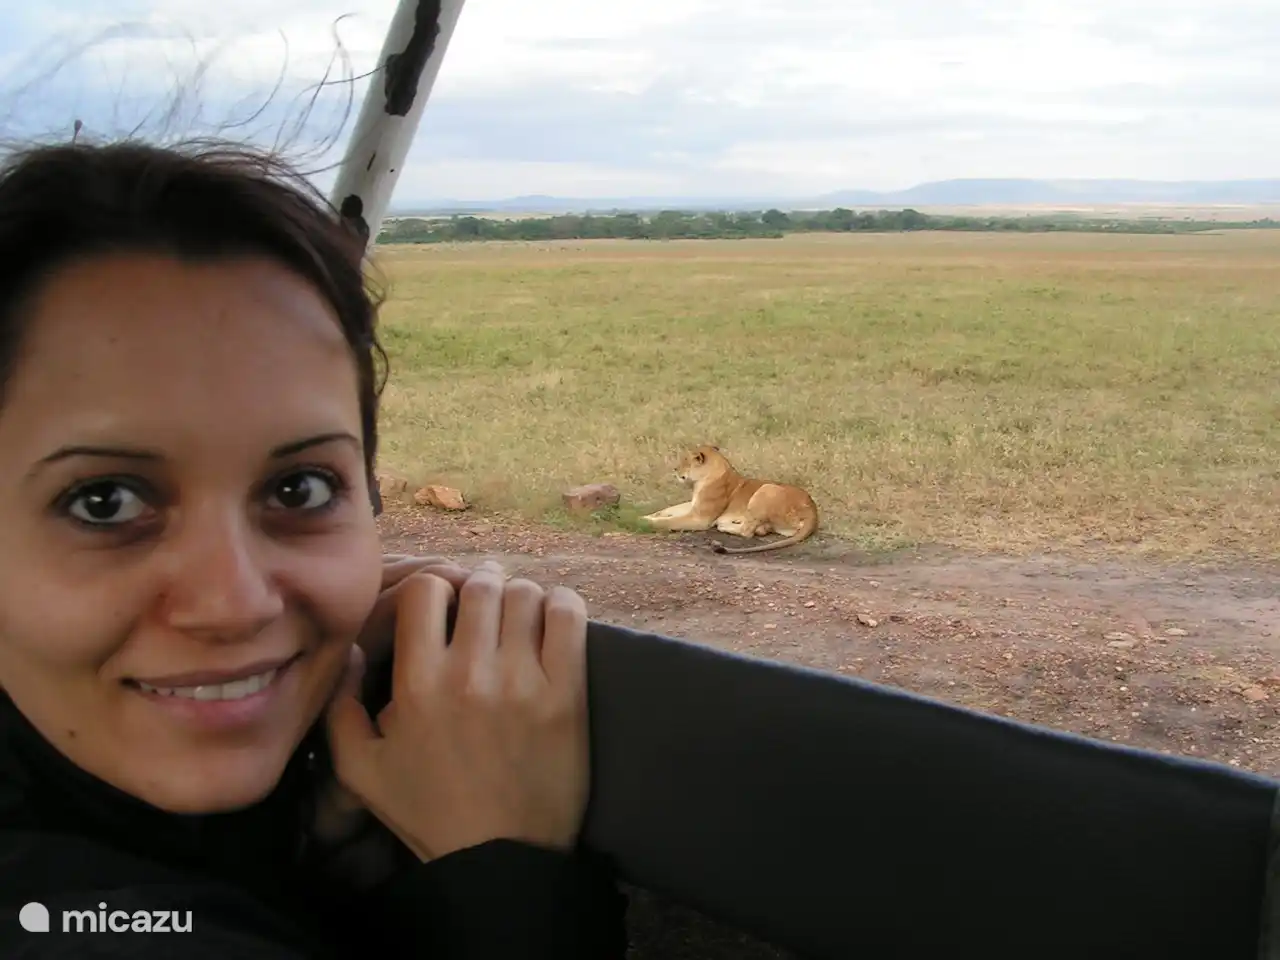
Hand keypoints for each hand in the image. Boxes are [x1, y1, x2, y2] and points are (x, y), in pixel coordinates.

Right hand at [325, 560, 590, 861]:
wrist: (500, 858)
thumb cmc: (430, 813)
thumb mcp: (361, 769)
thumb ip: (339, 708)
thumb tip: (350, 651)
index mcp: (418, 685)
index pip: (427, 590)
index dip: (436, 590)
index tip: (446, 607)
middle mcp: (469, 674)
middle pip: (480, 585)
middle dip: (481, 587)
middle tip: (486, 606)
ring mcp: (522, 681)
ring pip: (524, 594)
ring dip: (520, 596)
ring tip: (518, 616)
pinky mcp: (566, 694)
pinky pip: (568, 616)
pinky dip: (561, 605)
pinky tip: (552, 619)